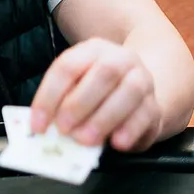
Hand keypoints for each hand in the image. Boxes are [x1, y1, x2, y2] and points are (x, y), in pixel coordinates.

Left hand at [30, 38, 162, 152]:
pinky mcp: (155, 106)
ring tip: (86, 140)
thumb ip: (61, 104)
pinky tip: (116, 143)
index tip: (38, 125)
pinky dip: (130, 131)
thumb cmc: (97, 92)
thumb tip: (46, 128)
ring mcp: (142, 80)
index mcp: (92, 51)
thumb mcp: (76, 88)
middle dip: (79, 103)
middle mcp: (120, 60)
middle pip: (103, 73)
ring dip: (104, 119)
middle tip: (64, 129)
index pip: (68, 67)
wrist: (137, 90)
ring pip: (129, 93)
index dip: (49, 97)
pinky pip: (146, 116)